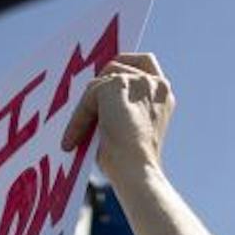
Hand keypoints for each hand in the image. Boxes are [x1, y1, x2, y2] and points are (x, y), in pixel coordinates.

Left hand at [61, 53, 173, 182]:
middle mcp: (154, 83)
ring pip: (99, 83)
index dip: (125, 65)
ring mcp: (137, 81)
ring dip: (85, 108)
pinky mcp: (116, 86)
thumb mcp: (131, 129)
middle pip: (117, 65)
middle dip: (98, 83)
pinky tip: (71, 142)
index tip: (107, 76)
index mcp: (162, 94)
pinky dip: (78, 120)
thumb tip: (92, 103)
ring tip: (75, 136)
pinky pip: (88, 97)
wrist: (137, 171)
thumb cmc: (133, 163)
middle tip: (82, 105)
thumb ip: (120, 108)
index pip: (145, 62)